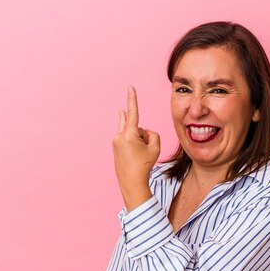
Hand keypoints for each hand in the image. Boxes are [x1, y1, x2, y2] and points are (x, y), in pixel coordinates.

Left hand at [112, 86, 160, 210]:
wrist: (132, 183)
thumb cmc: (144, 165)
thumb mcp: (155, 147)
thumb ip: (152, 133)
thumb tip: (144, 132)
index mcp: (128, 134)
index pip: (132, 112)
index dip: (132, 99)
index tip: (130, 87)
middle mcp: (119, 136)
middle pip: (134, 125)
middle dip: (142, 133)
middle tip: (143, 147)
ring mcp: (115, 142)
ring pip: (131, 133)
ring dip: (138, 140)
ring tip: (139, 155)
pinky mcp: (115, 148)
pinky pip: (127, 140)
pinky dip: (134, 145)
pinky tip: (135, 156)